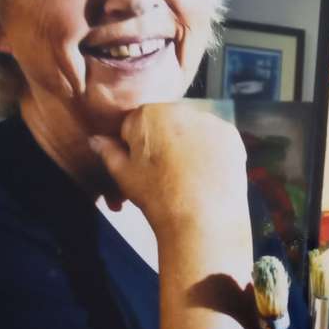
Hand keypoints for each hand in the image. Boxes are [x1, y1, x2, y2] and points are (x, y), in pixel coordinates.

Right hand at [89, 102, 248, 238]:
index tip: (142, 167)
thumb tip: (96, 139)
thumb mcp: (124, 175)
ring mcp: (210, 121)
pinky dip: (212, 152)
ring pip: (193, 129)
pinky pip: (216, 138)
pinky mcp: (232, 135)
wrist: (203, 219)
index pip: (135, 123)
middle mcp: (181, 108)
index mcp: (149, 113)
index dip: (135, 146)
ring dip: (189, 144)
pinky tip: (207, 174)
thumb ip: (108, 152)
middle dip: (164, 141)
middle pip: (166, 122)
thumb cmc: (158, 197)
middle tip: (167, 174)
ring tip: (189, 176)